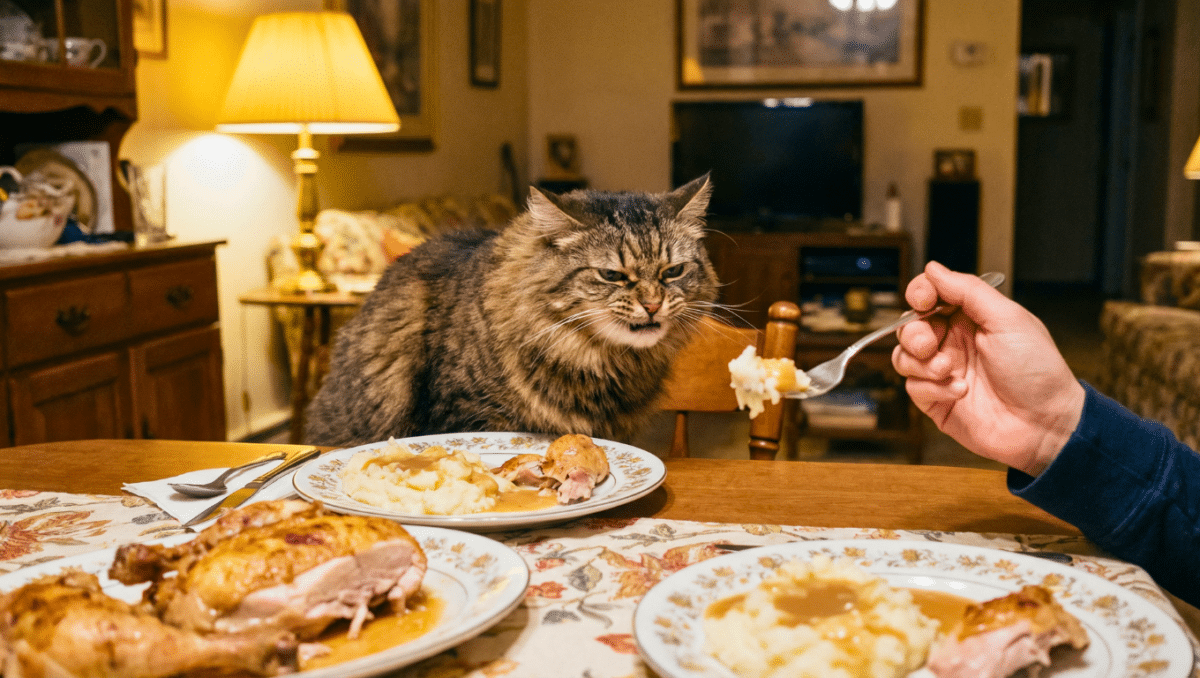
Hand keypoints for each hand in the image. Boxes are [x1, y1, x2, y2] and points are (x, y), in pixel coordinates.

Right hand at [891, 261, 1084, 475]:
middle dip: (913, 332)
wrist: (1045, 423)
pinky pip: (913, 387)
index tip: (923, 300)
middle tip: (930, 343)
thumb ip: (968, 290)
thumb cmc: (1037, 370)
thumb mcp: (1008, 319)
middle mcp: (953, 342)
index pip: (931, 295)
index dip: (920, 293)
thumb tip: (934, 268)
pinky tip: (960, 391)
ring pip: (904, 356)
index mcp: (971, 318)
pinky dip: (933, 388)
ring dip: (921, 362)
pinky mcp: (936, 400)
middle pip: (909, 326)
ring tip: (948, 370)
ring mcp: (943, 372)